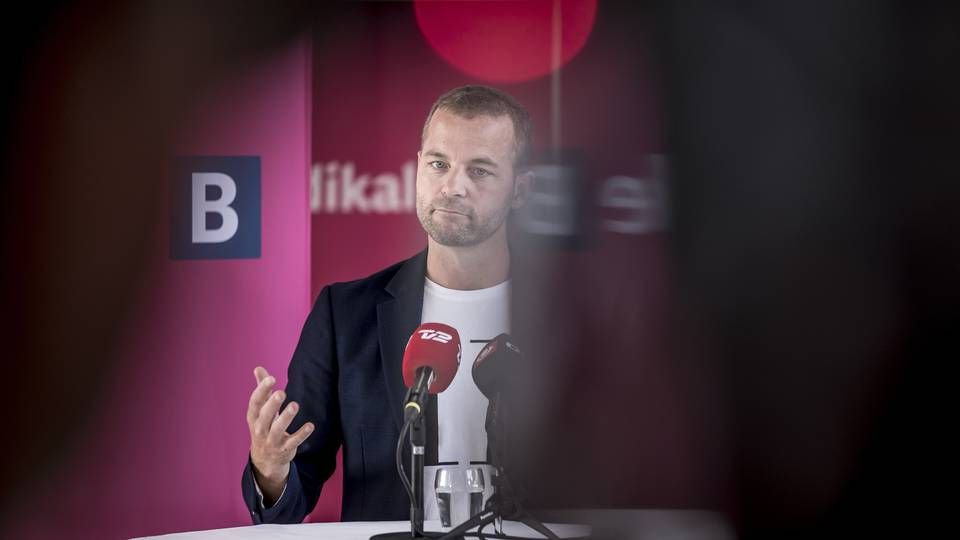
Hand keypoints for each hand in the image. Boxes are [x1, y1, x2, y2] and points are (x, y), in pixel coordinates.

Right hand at [247, 366, 313, 501]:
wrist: (265, 458)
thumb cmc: (264, 426)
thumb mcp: (260, 409)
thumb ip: (262, 389)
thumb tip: (258, 368)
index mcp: (253, 417)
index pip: (255, 403)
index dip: (262, 390)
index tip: (271, 378)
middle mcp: (260, 429)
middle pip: (264, 417)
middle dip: (272, 405)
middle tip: (281, 392)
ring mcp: (272, 440)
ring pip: (278, 429)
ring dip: (286, 418)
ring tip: (295, 405)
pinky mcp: (285, 448)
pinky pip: (293, 441)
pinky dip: (301, 434)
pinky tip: (310, 425)